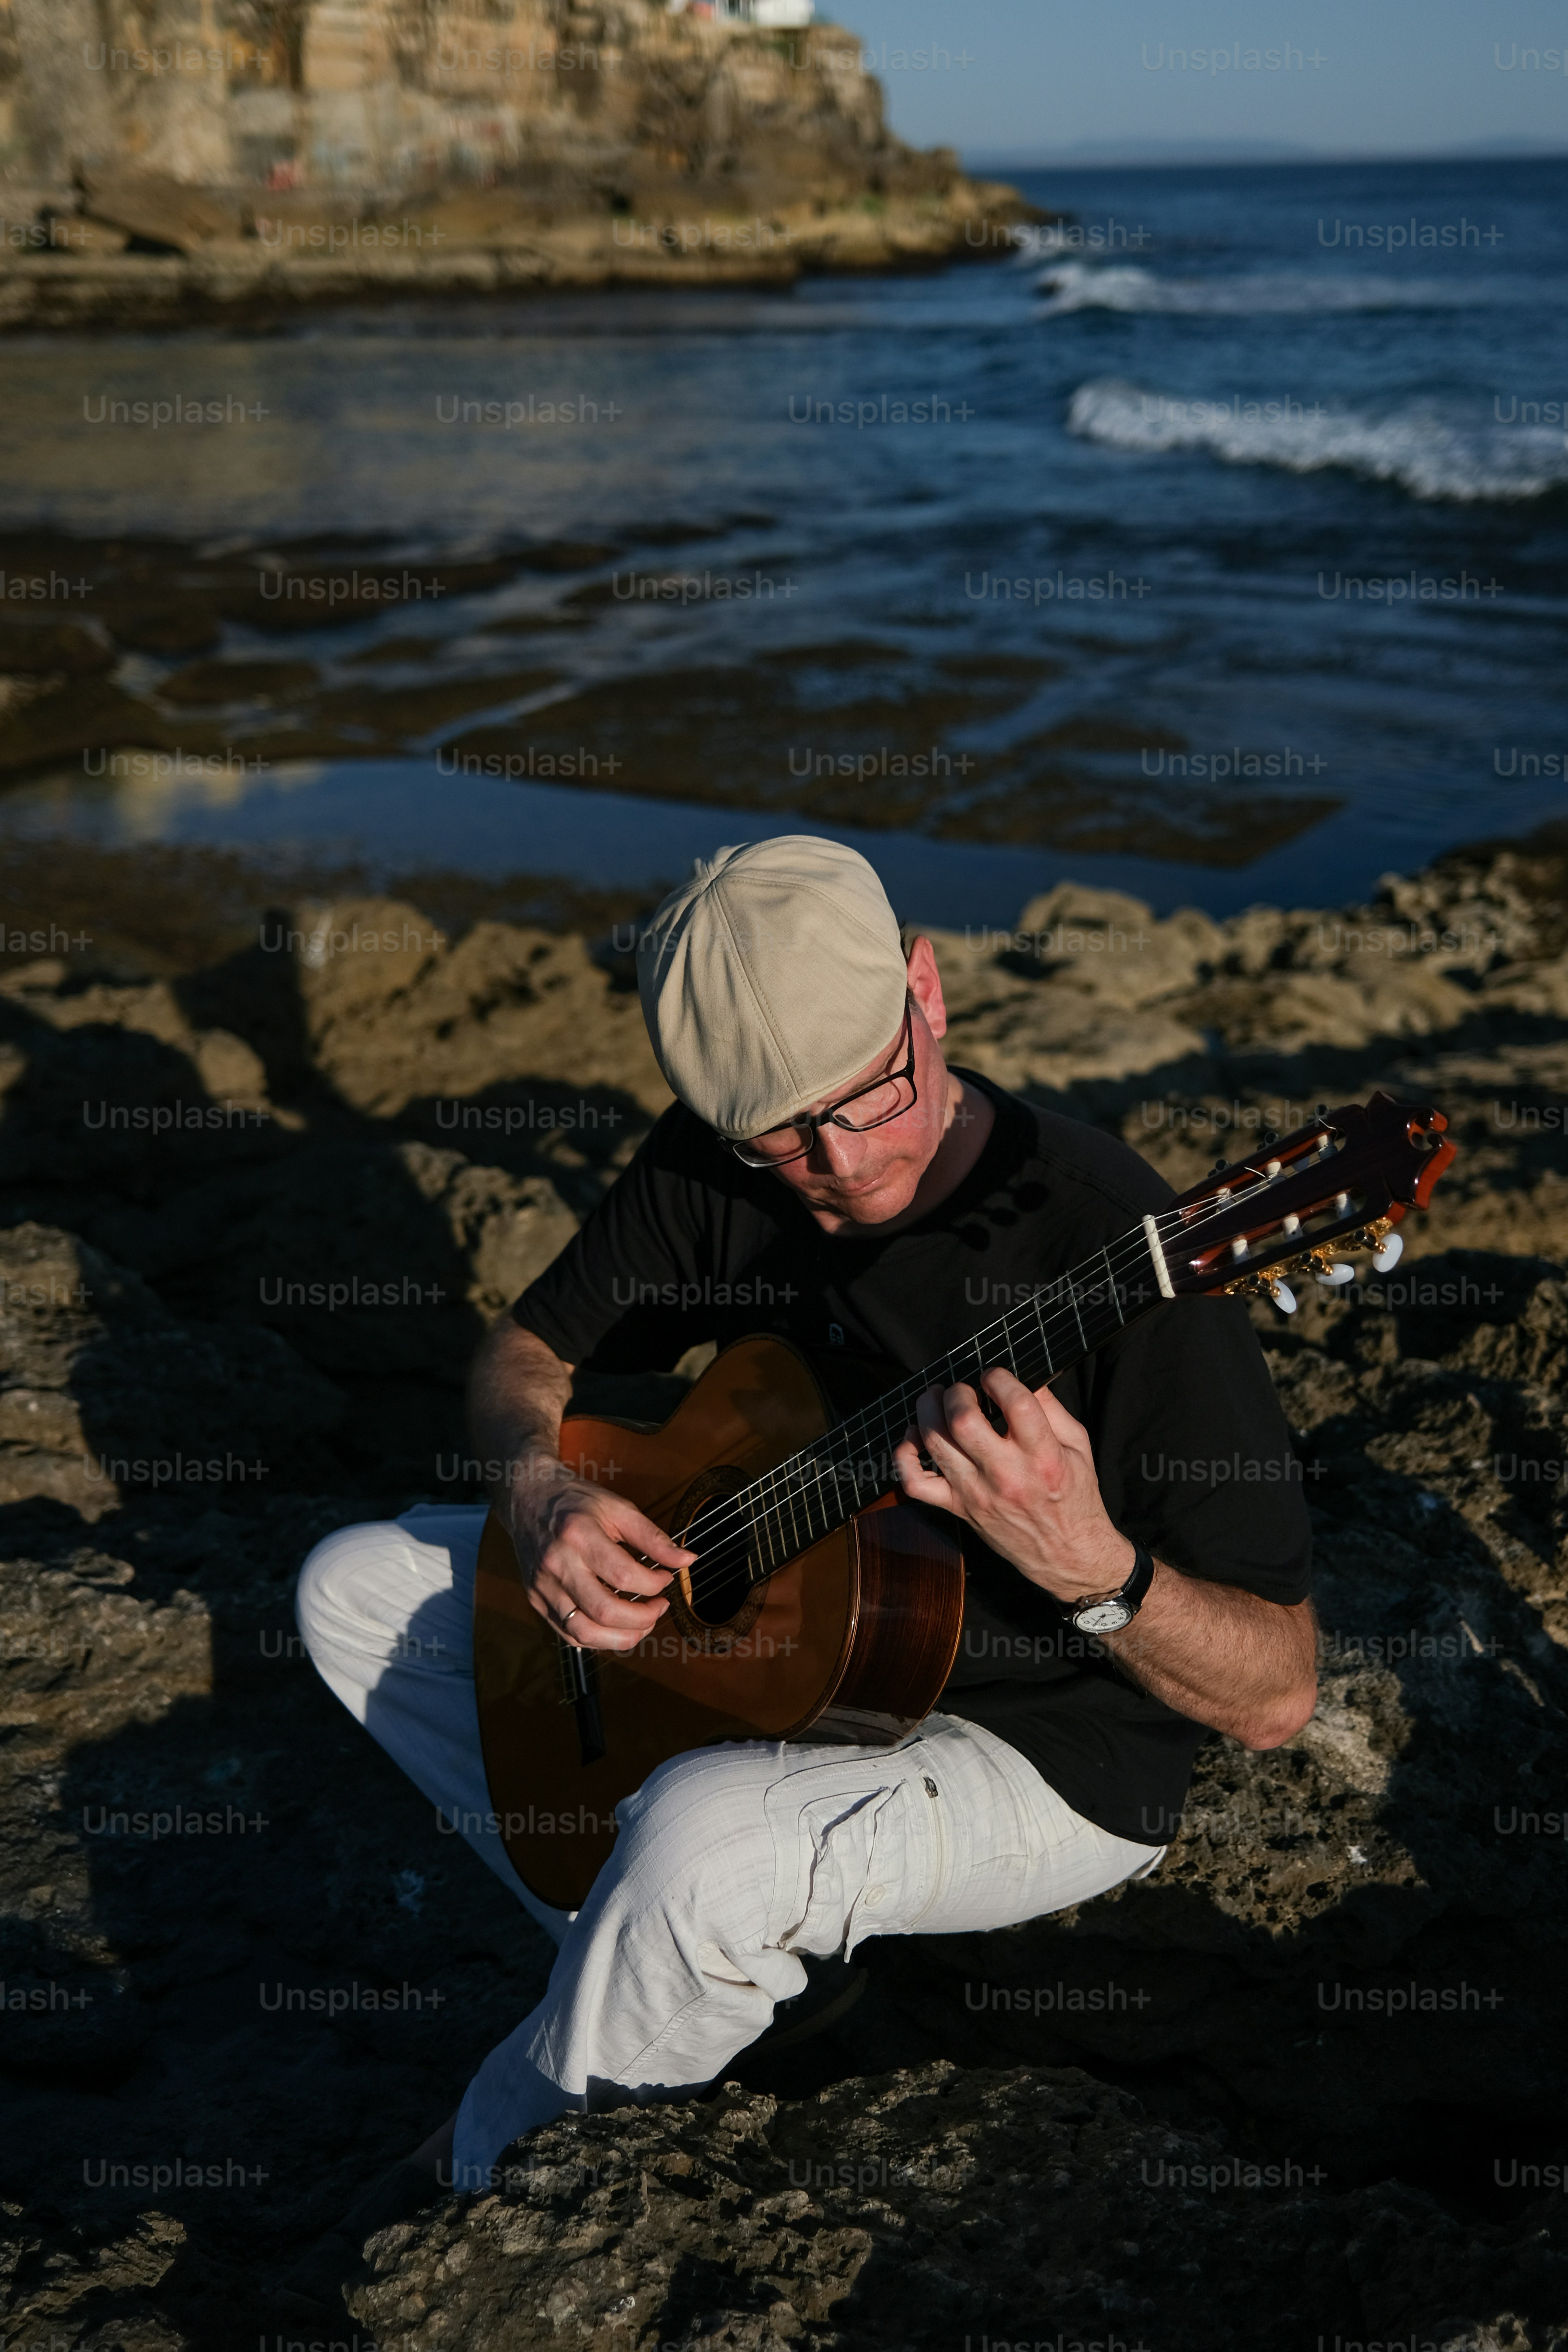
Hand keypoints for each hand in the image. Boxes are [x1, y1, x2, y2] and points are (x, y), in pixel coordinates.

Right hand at [508, 1464, 694, 1651]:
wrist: (528, 1497)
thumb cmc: (576, 1501)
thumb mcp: (618, 1508)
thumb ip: (653, 1537)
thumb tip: (687, 1560)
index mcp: (578, 1535)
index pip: (623, 1576)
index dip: (654, 1584)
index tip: (666, 1578)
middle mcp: (556, 1564)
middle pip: (604, 1611)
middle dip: (642, 1618)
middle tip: (659, 1607)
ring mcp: (542, 1586)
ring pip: (583, 1632)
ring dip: (622, 1637)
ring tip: (642, 1623)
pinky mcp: (535, 1600)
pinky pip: (568, 1634)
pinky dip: (598, 1639)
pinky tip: (615, 1626)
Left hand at [893, 1367, 1133, 1604]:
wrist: (1067, 1554)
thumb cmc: (1074, 1496)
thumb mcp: (1078, 1446)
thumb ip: (1052, 1409)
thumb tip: (1023, 1376)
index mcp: (1044, 1456)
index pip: (1016, 1403)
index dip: (998, 1378)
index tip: (993, 1376)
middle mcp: (1007, 1475)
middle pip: (963, 1421)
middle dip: (956, 1393)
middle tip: (961, 1389)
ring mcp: (977, 1494)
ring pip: (936, 1443)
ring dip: (928, 1412)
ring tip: (935, 1400)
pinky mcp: (959, 1509)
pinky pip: (916, 1483)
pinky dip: (905, 1456)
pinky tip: (914, 1438)